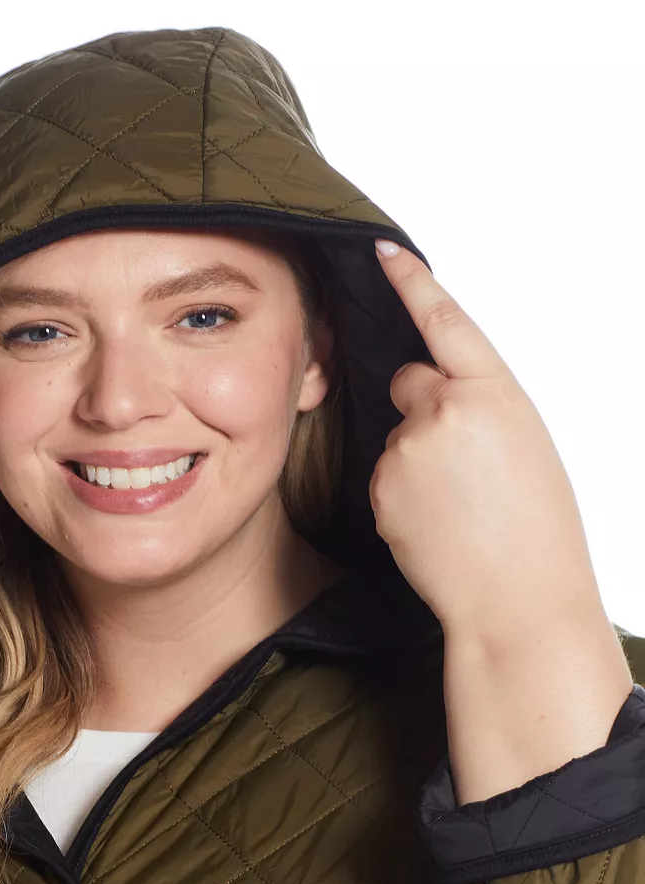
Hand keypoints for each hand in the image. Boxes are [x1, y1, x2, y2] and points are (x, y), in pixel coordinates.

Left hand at [368, 239, 602, 636]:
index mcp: (494, 392)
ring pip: (396, 435)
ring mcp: (405, 450)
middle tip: (458, 458)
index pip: (444, 321)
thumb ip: (480, 407)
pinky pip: (384, 476)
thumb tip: (439, 396)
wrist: (516, 599)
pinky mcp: (379, 488)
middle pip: (408, 382)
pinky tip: (435, 521)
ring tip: (457, 504)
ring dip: (415, 458)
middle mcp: (444, 411)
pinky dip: (401, 491)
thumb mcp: (527, 445)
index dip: (413, 281)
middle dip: (421, 405)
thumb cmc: (538, 526)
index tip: (385, 252)